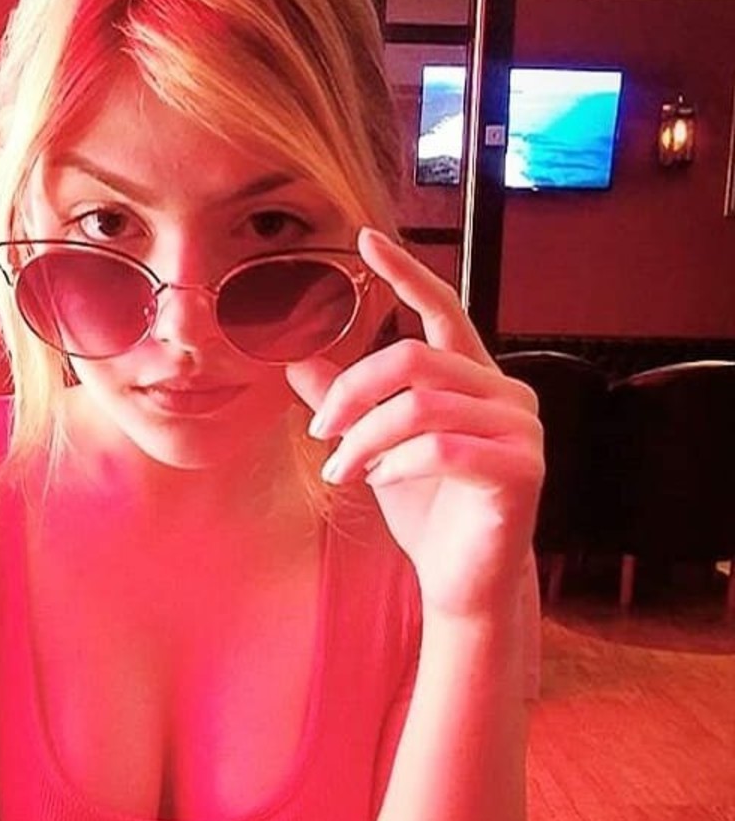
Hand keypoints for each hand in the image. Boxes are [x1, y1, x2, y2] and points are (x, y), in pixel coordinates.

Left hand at [287, 228, 543, 617]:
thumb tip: (298, 360)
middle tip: (320, 432)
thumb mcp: (377, 448)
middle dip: (352, 394)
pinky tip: (380, 481)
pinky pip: (444, 449)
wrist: (463, 580)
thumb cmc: (427, 510)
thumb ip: (348, 402)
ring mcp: (521, 429)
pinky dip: (398, 463)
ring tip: (343, 470)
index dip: (407, 273)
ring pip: (421, 406)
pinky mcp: (521, 469)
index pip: (443, 310)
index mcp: (473, 379)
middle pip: (414, 360)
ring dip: (366, 439)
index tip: (368, 241)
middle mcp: (505, 393)